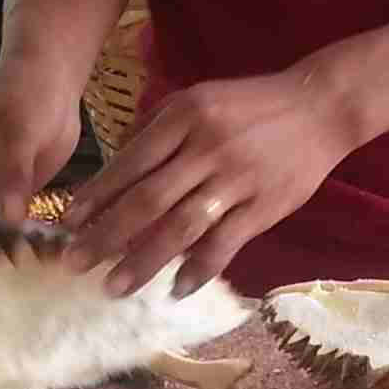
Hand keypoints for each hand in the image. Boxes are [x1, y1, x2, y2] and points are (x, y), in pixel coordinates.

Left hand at [65, 63, 364, 296]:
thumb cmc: (251, 105)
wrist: (320, 106)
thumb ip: (156, 128)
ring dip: (143, 261)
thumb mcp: (198, 98)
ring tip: (113, 287)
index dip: (96, 196)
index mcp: (184, 117)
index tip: (68, 224)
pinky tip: (174, 290)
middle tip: (75, 263)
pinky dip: (198, 270)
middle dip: (106, 236)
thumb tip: (115, 166)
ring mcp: (236, 180)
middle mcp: (206, 148)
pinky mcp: (263, 206)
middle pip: (147, 200)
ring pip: (180, 228)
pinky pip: (224, 244)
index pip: (130, 163)